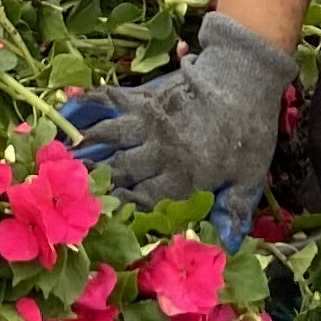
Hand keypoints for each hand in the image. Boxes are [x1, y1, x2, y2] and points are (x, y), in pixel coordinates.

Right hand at [76, 11, 292, 228]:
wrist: (245, 78)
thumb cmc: (252, 130)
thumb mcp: (251, 174)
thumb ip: (235, 207)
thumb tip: (228, 243)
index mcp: (186, 175)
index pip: (148, 198)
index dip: (125, 204)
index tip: (105, 208)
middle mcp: (162, 152)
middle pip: (123, 169)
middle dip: (98, 177)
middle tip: (75, 180)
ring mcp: (152, 122)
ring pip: (113, 137)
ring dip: (89, 144)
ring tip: (68, 151)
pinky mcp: (149, 97)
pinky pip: (116, 101)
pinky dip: (94, 102)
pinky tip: (76, 104)